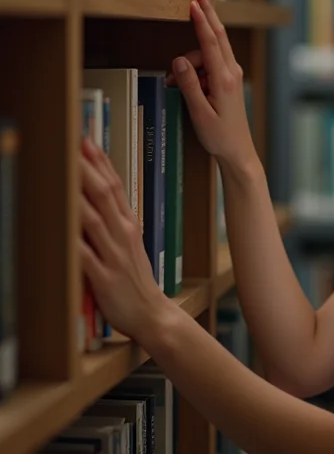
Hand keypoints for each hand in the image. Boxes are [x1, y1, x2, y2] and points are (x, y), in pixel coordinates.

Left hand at [80, 136, 170, 343]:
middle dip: (87, 167)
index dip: (100, 161)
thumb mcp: (129, 245)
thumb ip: (112, 223)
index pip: (115, 185)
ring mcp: (114, 254)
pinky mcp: (104, 277)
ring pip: (93, 218)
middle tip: (73, 144)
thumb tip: (92, 200)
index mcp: (129, 225)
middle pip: (103, 194)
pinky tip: (59, 225)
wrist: (153, 314)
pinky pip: (84, 254)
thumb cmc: (137, 280)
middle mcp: (123, 234)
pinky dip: (71, 239)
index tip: (86, 140)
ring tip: (63, 173)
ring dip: (77, 194)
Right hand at [167, 0, 257, 170]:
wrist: (238, 151)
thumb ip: (188, 84)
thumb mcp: (199, 112)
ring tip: (174, 85)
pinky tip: (185, 86)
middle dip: (206, 12)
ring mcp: (231, 75)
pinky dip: (195, 69)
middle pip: (217, 36)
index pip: (211, 42)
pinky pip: (209, 65)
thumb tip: (179, 60)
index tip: (195, 1)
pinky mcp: (228, 80)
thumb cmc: (219, 135)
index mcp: (224, 79)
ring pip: (208, 53)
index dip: (201, 20)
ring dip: (189, 61)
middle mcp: (231, 72)